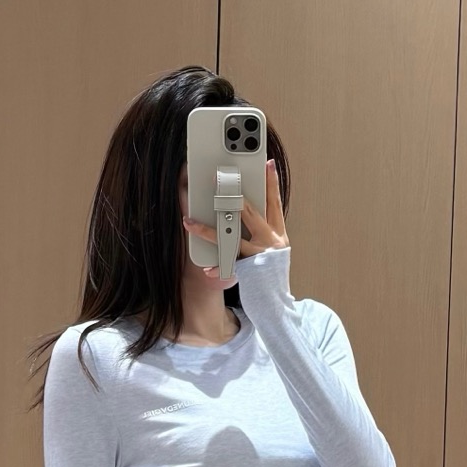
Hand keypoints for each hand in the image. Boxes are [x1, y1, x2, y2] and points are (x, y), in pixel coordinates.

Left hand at [182, 158, 289, 281]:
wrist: (277, 302)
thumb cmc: (271, 272)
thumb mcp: (274, 248)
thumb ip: (263, 227)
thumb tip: (245, 205)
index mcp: (278, 232)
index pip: (274, 202)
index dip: (271, 182)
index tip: (268, 163)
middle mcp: (271, 241)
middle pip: (249, 213)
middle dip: (232, 196)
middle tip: (219, 181)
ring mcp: (260, 256)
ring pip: (230, 239)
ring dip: (207, 231)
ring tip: (188, 222)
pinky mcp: (250, 272)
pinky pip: (230, 267)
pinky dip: (219, 268)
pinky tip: (207, 269)